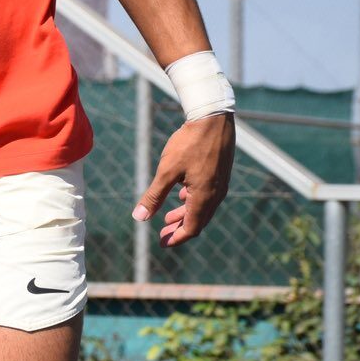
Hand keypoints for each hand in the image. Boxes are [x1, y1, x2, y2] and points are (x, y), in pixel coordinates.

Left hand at [134, 113, 234, 247]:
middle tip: (163, 234)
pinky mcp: (220, 172)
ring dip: (185, 214)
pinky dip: (192, 200)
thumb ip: (154, 196)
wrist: (212, 118)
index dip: (177, 238)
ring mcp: (220, 183)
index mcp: (204, 198)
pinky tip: (181, 194)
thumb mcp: (167, 171)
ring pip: (202, 207)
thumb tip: (139, 218)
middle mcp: (216, 194)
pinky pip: (207, 195)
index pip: (192, 228)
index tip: (162, 242)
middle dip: (179, 229)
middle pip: (198, 220)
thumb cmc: (189, 143)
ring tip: (168, 217)